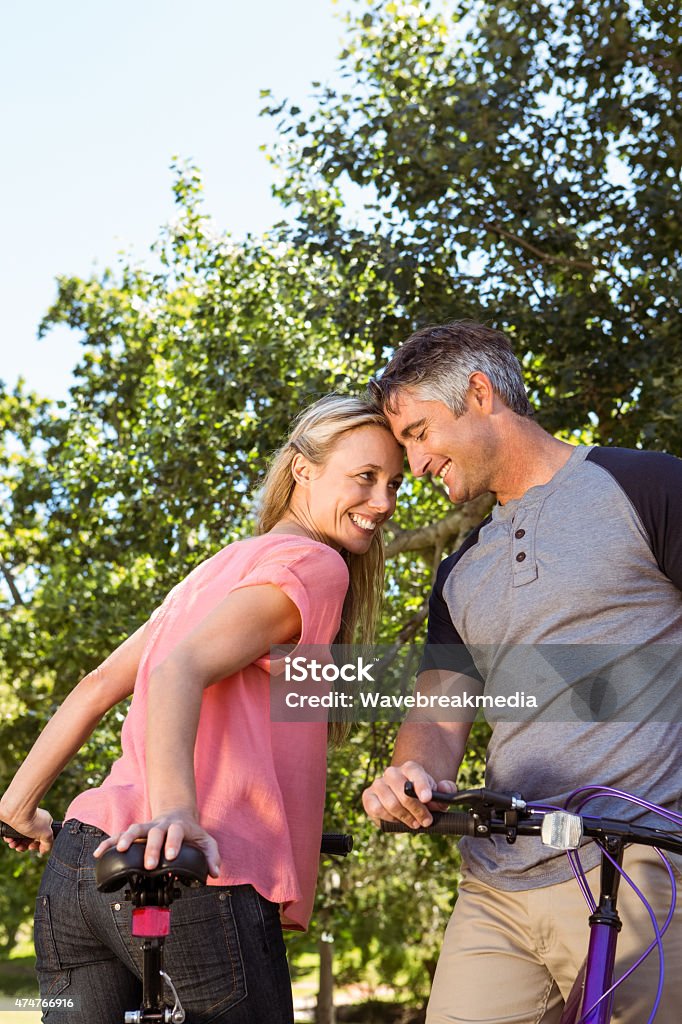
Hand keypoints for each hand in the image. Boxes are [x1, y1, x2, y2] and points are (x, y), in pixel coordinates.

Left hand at [0, 807, 53, 854]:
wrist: (15, 811)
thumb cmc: (32, 820)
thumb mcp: (46, 834)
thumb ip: (48, 844)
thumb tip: (43, 851)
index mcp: (44, 822)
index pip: (41, 838)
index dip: (36, 845)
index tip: (31, 847)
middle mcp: (34, 821)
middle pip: (29, 839)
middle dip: (24, 846)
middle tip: (20, 847)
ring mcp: (23, 821)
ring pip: (19, 838)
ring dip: (16, 844)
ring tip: (13, 844)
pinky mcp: (13, 823)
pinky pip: (11, 834)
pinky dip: (10, 839)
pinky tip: (9, 840)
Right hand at [93, 809, 221, 877]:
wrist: (177, 814)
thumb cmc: (190, 832)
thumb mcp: (205, 841)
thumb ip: (211, 855)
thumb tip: (214, 872)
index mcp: (177, 827)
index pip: (175, 832)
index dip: (172, 843)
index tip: (170, 856)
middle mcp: (159, 826)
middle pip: (153, 832)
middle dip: (150, 847)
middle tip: (149, 864)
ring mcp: (146, 828)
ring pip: (134, 829)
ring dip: (126, 838)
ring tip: (119, 850)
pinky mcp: (134, 833)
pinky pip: (119, 835)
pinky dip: (109, 843)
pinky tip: (99, 853)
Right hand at [362, 761, 457, 828]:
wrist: (403, 799)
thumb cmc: (421, 797)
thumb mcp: (436, 794)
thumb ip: (446, 790)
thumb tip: (445, 789)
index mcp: (410, 768)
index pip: (415, 773)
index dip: (421, 786)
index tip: (428, 798)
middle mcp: (392, 772)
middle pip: (403, 792)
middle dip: (417, 810)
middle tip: (427, 821)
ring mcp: (378, 783)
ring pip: (391, 803)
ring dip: (405, 817)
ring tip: (415, 823)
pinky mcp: (368, 796)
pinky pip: (376, 809)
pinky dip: (388, 818)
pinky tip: (397, 820)